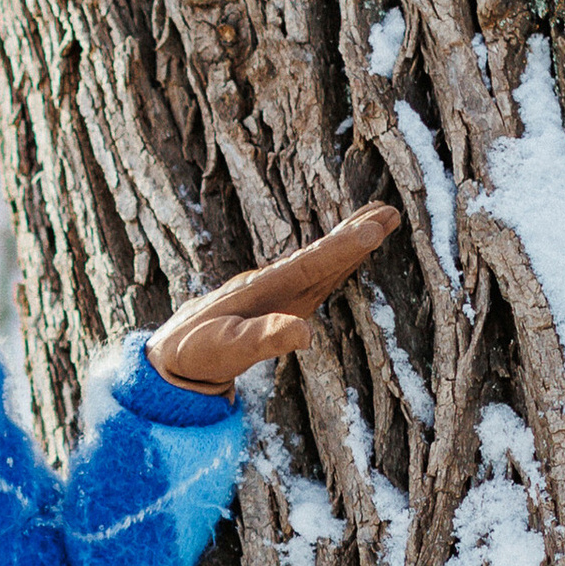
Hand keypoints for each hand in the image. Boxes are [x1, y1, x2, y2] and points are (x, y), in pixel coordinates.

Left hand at [147, 203, 401, 395]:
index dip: (343, 247)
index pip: (310, 264)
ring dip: (349, 241)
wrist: (172, 353)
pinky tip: (348, 254)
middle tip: (391, 211)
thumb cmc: (199, 353)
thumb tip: (306, 333)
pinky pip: (312, 275)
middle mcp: (272, 283)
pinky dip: (335, 260)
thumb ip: (265, 338)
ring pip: (319, 260)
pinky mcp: (277, 301)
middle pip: (320, 253)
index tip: (375, 227)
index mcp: (263, 290)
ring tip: (383, 217)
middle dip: (354, 233)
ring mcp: (276, 291)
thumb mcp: (228, 350)